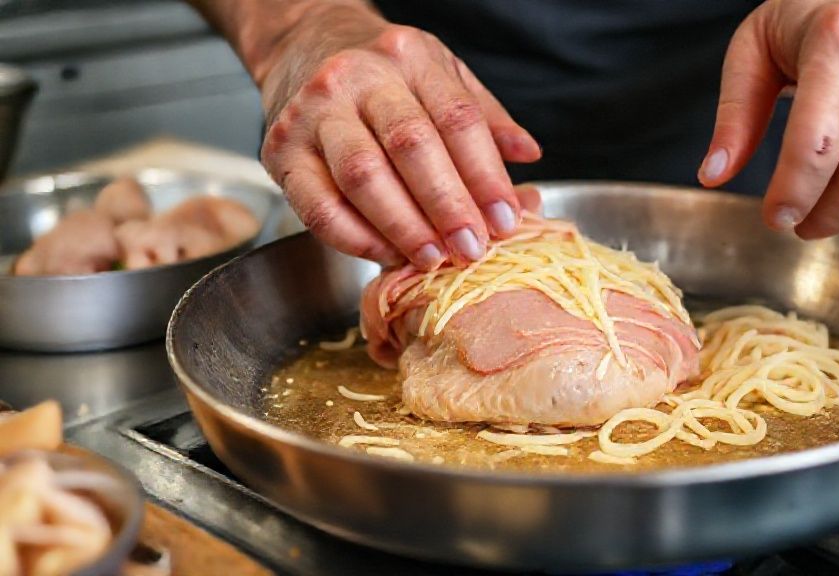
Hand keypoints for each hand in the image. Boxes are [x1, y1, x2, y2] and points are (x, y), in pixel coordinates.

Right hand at [248, 1, 540, 268]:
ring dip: (403, 227)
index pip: (456, 119)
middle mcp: (356, 79)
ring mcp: (312, 114)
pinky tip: (385, 254)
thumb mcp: (439, 74)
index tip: (506, 219)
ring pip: (363, 177)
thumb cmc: (381, 72)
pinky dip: (355, 238)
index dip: (485, 175)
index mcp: (408, 58)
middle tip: (471, 248)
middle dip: (447, 205)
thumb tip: (527, 155)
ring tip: (432, 258)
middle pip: (411, 146)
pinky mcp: (280, 152)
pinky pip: (319, 206)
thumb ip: (483, 117)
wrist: (301, 44)